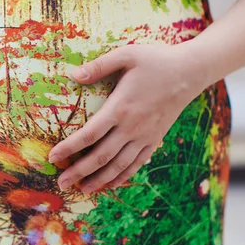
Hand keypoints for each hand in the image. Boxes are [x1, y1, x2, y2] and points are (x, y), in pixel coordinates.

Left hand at [48, 44, 205, 193]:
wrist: (191, 71)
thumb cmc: (156, 60)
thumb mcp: (126, 54)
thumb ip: (99, 65)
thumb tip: (73, 75)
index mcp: (120, 108)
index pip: (89, 134)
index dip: (69, 148)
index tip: (53, 157)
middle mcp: (132, 127)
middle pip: (101, 156)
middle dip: (78, 171)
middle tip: (61, 182)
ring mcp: (145, 136)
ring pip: (118, 165)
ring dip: (98, 180)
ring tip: (81, 189)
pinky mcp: (155, 139)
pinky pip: (137, 164)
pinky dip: (121, 176)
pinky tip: (110, 184)